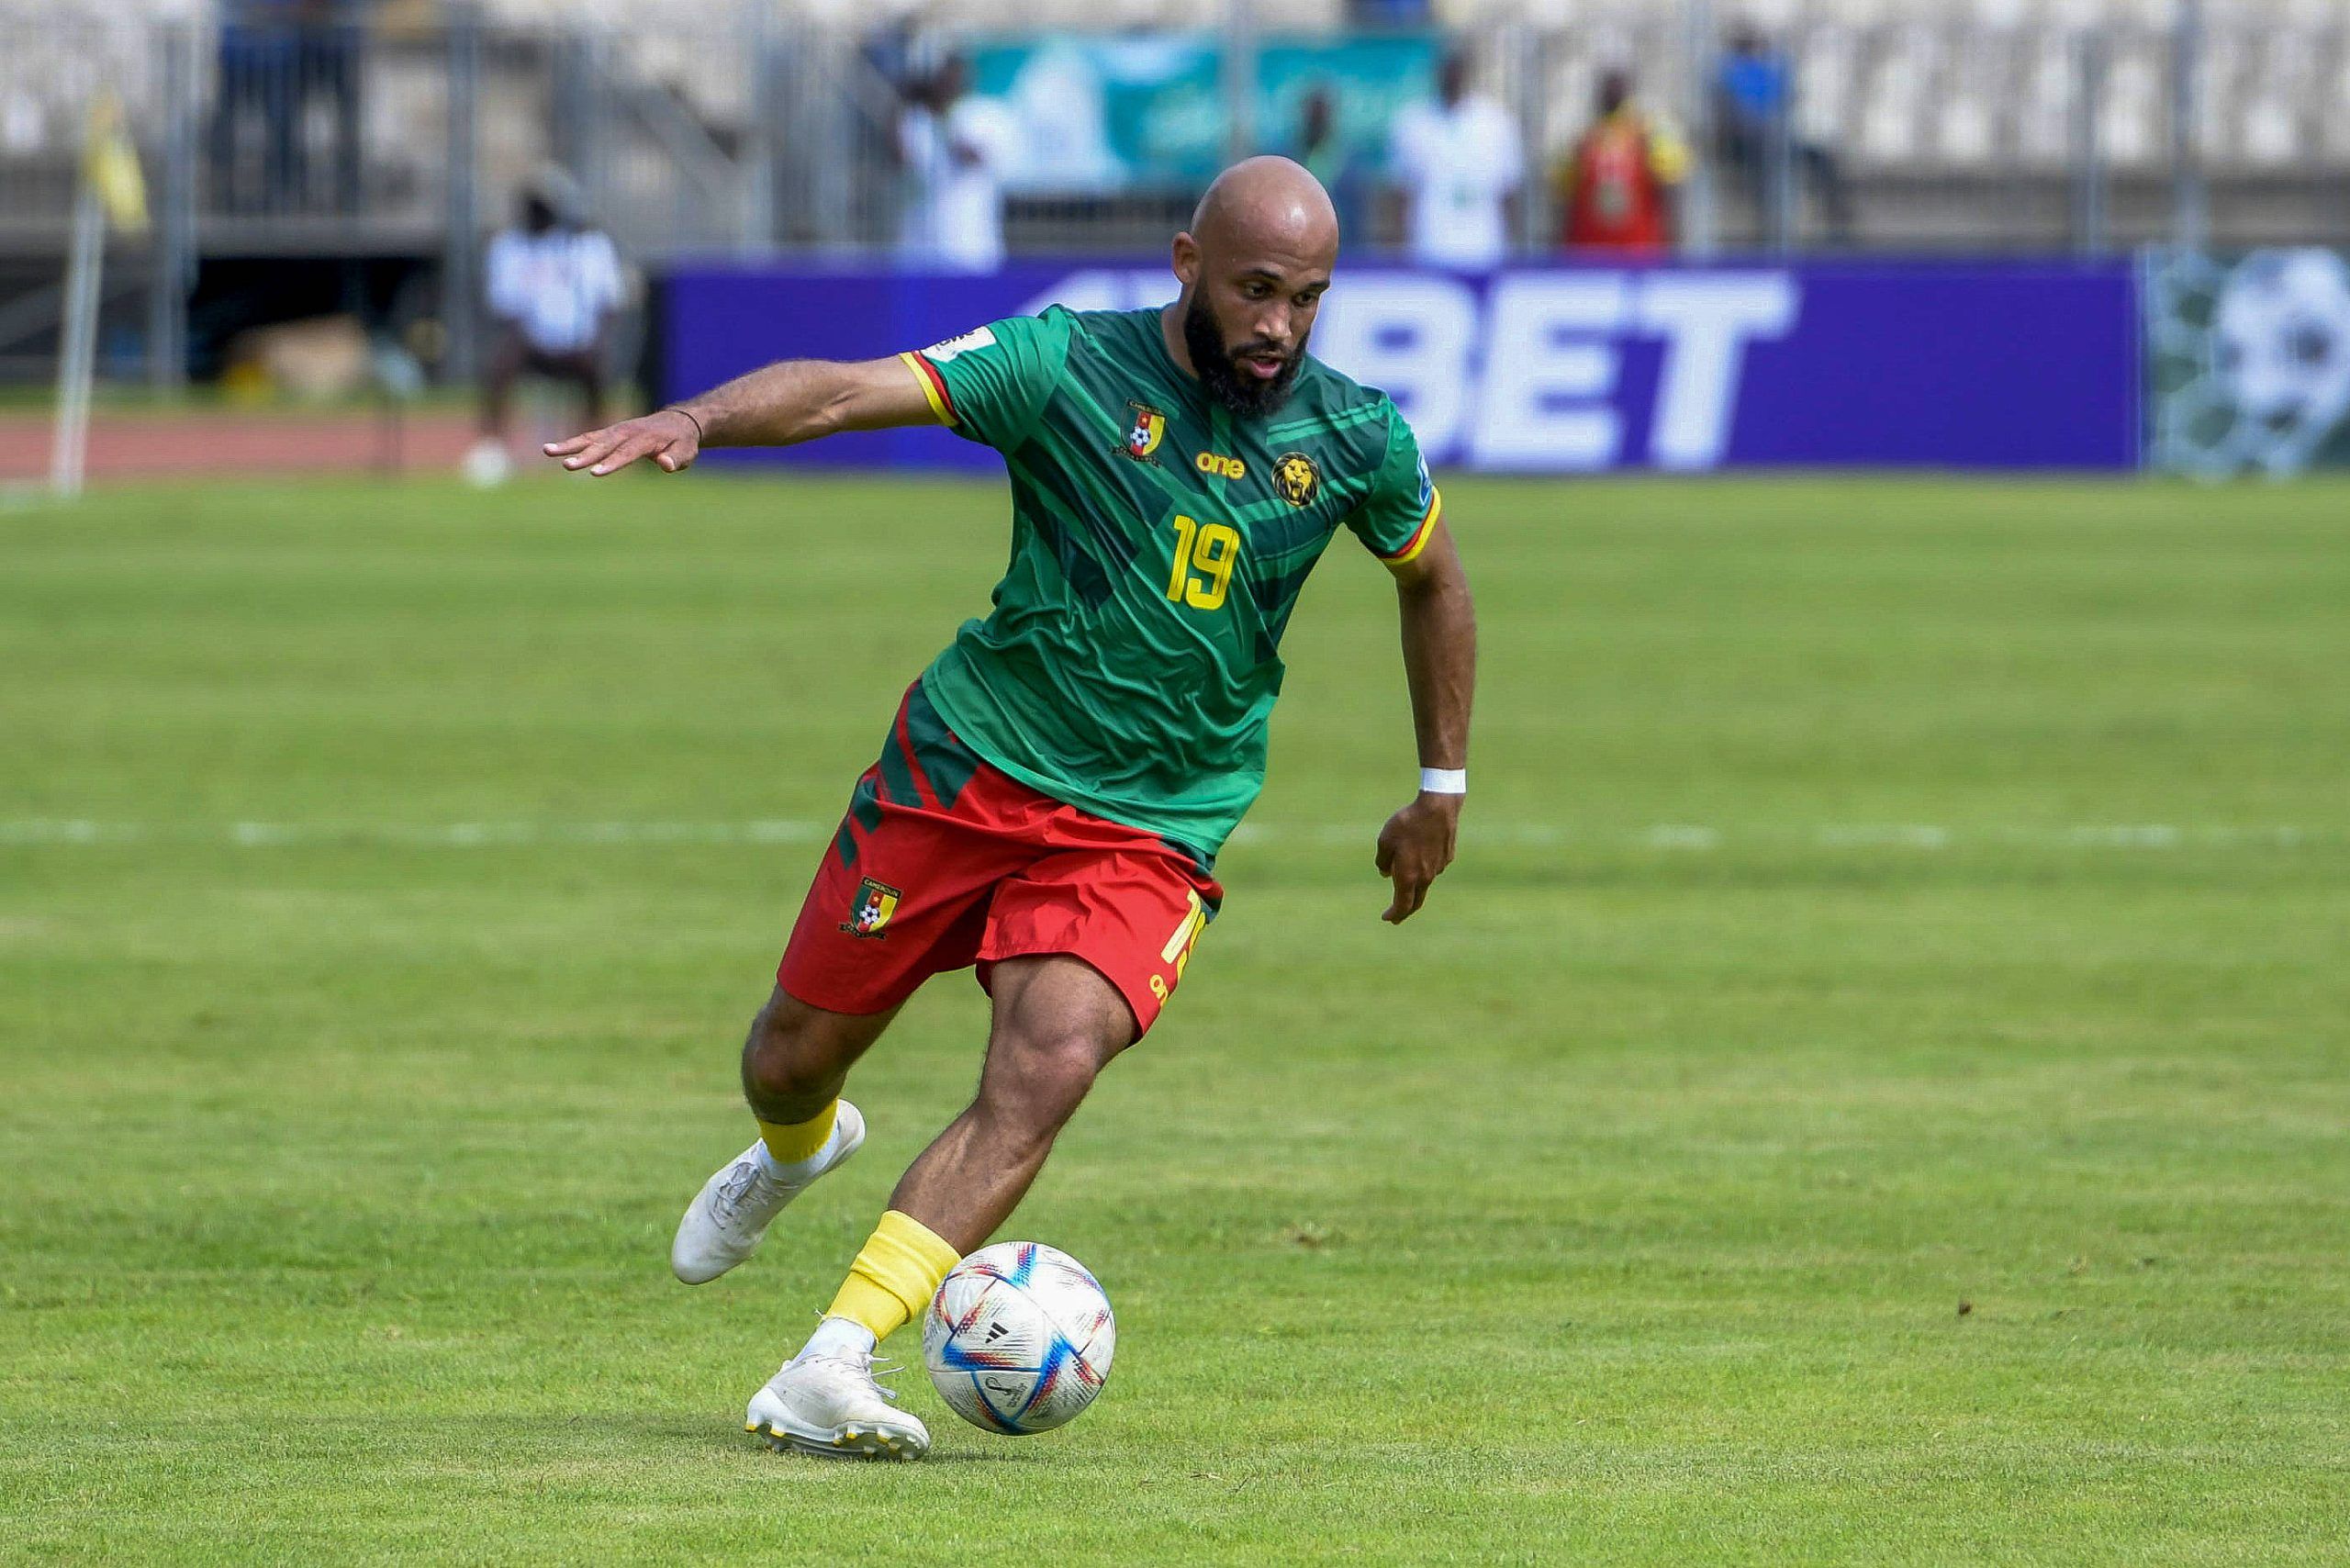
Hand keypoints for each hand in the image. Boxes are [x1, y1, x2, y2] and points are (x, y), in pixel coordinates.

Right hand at [543, 408, 700, 475]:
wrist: (677, 422)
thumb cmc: (682, 442)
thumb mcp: (686, 451)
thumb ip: (677, 458)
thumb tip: (666, 464)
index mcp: (646, 439)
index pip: (626, 453)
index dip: (611, 463)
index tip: (595, 473)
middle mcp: (627, 432)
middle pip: (603, 445)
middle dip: (584, 456)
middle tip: (566, 466)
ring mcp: (616, 431)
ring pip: (590, 439)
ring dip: (569, 445)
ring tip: (546, 451)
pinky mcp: (609, 433)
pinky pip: (588, 438)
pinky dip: (571, 443)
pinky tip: (551, 449)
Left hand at [1374, 791, 1461, 923]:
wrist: (1437, 808)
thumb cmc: (1407, 824)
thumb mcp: (1385, 841)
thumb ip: (1383, 861)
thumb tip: (1386, 873)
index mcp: (1408, 876)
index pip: (1402, 904)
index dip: (1394, 914)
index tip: (1387, 918)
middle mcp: (1425, 876)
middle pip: (1416, 901)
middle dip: (1405, 911)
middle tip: (1397, 918)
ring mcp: (1439, 867)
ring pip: (1425, 882)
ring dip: (1414, 885)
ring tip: (1404, 877)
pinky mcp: (1447, 856)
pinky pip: (1433, 867)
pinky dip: (1425, 868)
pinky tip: (1420, 855)